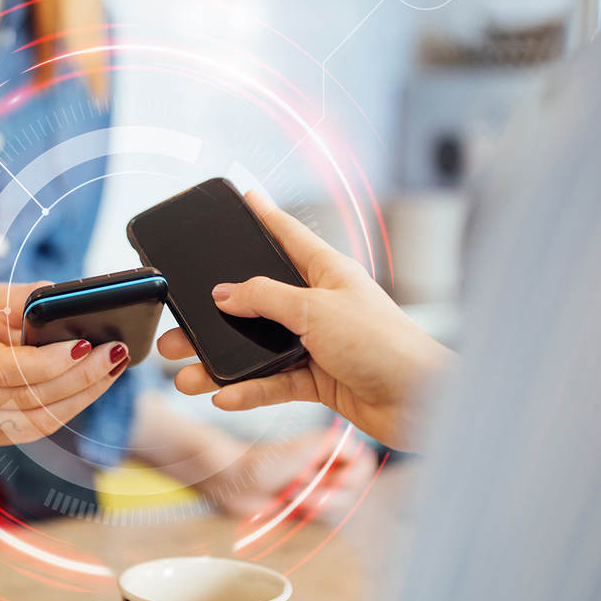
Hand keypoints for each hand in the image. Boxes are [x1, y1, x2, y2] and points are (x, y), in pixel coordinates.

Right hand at [0, 283, 129, 445]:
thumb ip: (26, 298)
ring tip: (113, 368)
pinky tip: (94, 385)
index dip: (49, 362)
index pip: (5, 368)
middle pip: (27, 397)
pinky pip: (38, 428)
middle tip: (115, 353)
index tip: (85, 345)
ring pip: (38, 420)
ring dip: (83, 395)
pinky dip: (71, 407)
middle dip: (79, 376)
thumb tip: (63, 298)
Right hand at [157, 191, 452, 451]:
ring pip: (258, 348)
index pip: (288, 236)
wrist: (421, 402)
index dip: (265, 216)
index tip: (244, 197)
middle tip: (179, 321)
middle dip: (217, 314)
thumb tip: (225, 294)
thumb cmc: (384, 344)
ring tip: (187, 374)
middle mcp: (320, 305)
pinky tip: (224, 396)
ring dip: (223, 363)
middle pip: (259, 302)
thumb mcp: (316, 310)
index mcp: (327, 272)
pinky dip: (249, 391)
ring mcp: (318, 343)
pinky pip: (273, 383)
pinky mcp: (319, 379)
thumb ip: (266, 299)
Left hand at [200, 429, 377, 520]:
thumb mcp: (305, 448)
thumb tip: (364, 454)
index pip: (363, 463)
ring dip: (316, 506)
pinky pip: (322, 520)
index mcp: (329, 448)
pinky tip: (291, 508)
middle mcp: (326, 467)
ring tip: (291, 496)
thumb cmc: (266, 461)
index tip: (335, 478)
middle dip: (329, 494)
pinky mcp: (304, 508)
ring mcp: (316, 488)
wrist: (234, 482)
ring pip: (339, 508)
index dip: (354, 476)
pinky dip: (309, 517)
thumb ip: (336, 446)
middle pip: (354, 490)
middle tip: (300, 487)